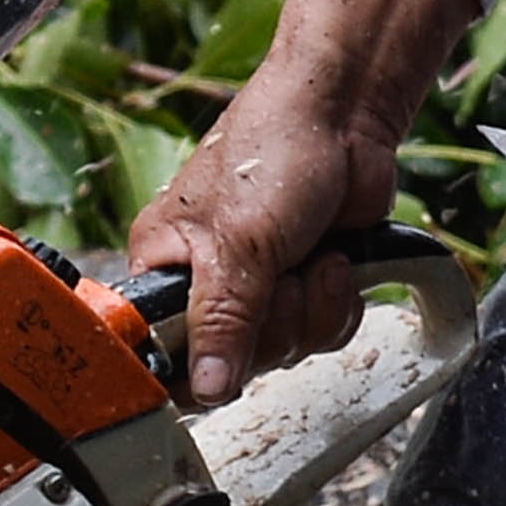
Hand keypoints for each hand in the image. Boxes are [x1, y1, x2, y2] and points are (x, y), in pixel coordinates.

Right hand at [130, 0, 480, 407]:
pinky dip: (338, 303)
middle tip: (280, 277)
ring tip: (314, 257)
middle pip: (236, 361)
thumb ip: (222, 322)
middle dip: (275, 324)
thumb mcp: (238, 244)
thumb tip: (208, 390)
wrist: (345, 115)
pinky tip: (337, 260)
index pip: (161, 349)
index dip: (194, 370)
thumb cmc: (273, 150)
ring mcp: (261, 286)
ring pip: (287, 349)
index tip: (224, 368)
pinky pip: (323, 332)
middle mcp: (207, 281)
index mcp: (163, 264)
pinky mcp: (308, 283)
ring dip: (313, 307)